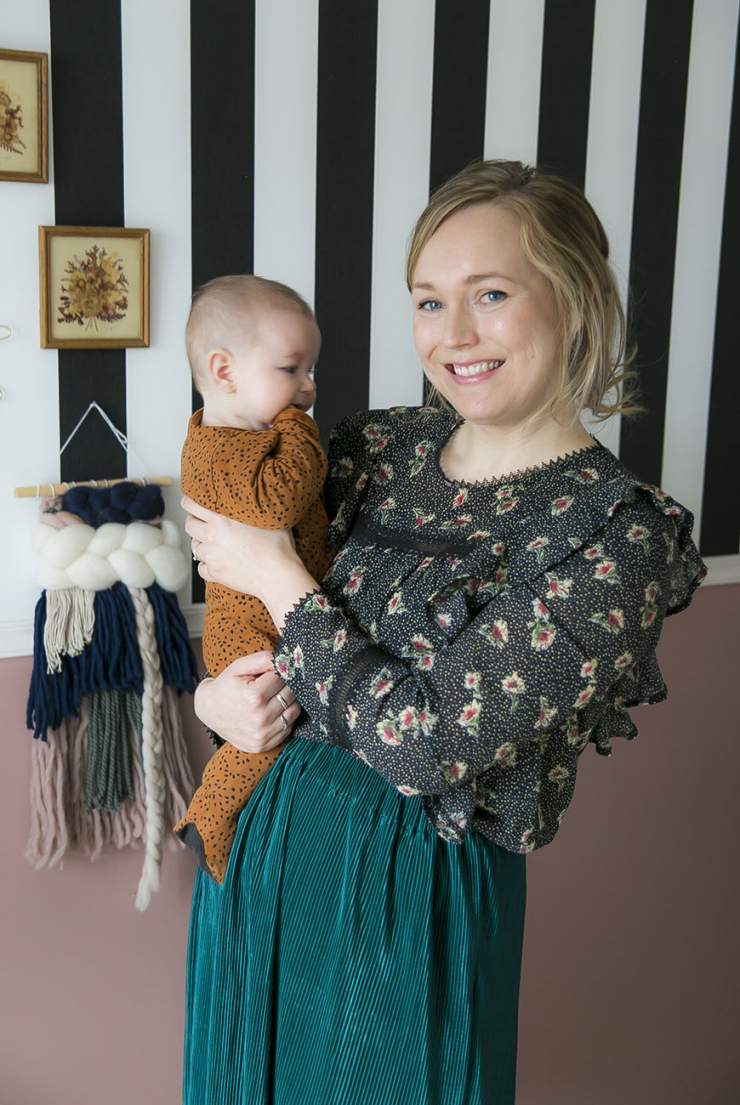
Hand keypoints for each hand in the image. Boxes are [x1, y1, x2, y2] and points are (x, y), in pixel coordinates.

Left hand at [183, 495, 320, 629]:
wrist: (278, 576)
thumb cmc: (277, 548)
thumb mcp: (267, 518)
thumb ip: (254, 507)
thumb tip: (258, 496)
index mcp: (221, 520)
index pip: (191, 505)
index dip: (190, 503)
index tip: (192, 504)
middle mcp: (212, 537)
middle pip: (189, 525)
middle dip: (195, 523)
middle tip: (206, 524)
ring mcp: (211, 557)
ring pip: (195, 547)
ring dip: (203, 544)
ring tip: (217, 545)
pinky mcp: (215, 574)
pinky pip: (201, 568)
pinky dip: (207, 565)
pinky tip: (219, 562)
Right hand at [194, 651, 300, 751]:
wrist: (209, 711)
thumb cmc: (226, 686)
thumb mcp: (240, 666)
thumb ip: (264, 659)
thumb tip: (287, 661)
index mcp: (254, 697)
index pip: (283, 678)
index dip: (278, 672)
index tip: (268, 674)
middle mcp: (260, 718)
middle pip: (291, 694)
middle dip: (284, 686)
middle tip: (271, 685)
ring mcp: (263, 735)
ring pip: (294, 711)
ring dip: (288, 702)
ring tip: (272, 697)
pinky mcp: (264, 745)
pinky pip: (288, 727)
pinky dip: (284, 717)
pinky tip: (271, 712)